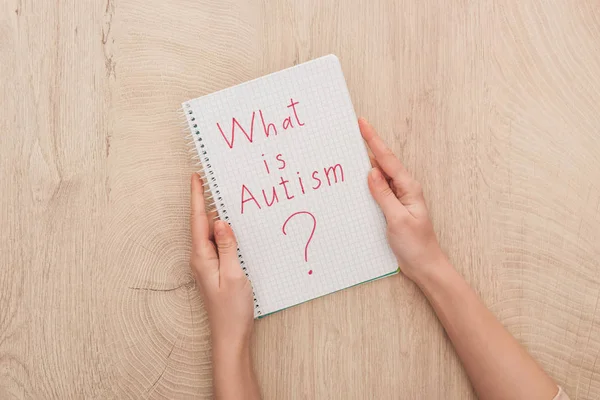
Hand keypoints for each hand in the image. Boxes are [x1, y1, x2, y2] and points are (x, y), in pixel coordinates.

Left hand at [189, 173, 253, 351]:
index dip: (197, 196)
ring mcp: (206, 264)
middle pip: (202, 223)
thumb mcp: (234, 274)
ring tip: (222, 197)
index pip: (198, 220)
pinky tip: (231, 227)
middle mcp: (200, 258)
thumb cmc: (232, 310)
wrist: (230, 336)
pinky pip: (216, 244)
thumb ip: (227, 246)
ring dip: (215, 216)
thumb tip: (220, 221)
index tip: (196, 177)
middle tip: (210, 179)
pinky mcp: (214, 270)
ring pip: (209, 233)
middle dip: (205, 201)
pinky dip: (222, 232)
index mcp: (202, 257)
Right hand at [359, 118, 445, 283]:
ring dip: (365, 164)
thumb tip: (371, 172)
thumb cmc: (415, 245)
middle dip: (368, 146)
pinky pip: (378, 190)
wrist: (425, 265)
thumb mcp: (397, 219)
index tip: (362, 124)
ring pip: (379, 175)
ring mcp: (398, 198)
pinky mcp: (392, 208)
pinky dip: (367, 183)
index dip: (374, 140)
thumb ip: (384, 195)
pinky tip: (356, 181)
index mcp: (408, 188)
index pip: (387, 160)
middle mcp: (404, 189)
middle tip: (351, 132)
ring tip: (349, 152)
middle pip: (383, 163)